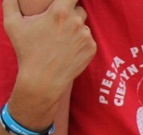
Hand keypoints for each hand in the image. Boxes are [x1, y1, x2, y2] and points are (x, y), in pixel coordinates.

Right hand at [3, 0, 94, 117]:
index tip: (63, 2)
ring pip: (83, 25)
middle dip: (70, 13)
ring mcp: (86, 36)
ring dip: (75, 28)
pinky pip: (88, 39)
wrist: (44, 79)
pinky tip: (68, 49)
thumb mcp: (12, 24)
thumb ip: (10, 3)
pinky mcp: (92, 48)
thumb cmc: (26, 51)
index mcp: (60, 12)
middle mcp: (76, 22)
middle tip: (57, 22)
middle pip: (79, 9)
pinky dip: (80, 42)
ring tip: (60, 39)